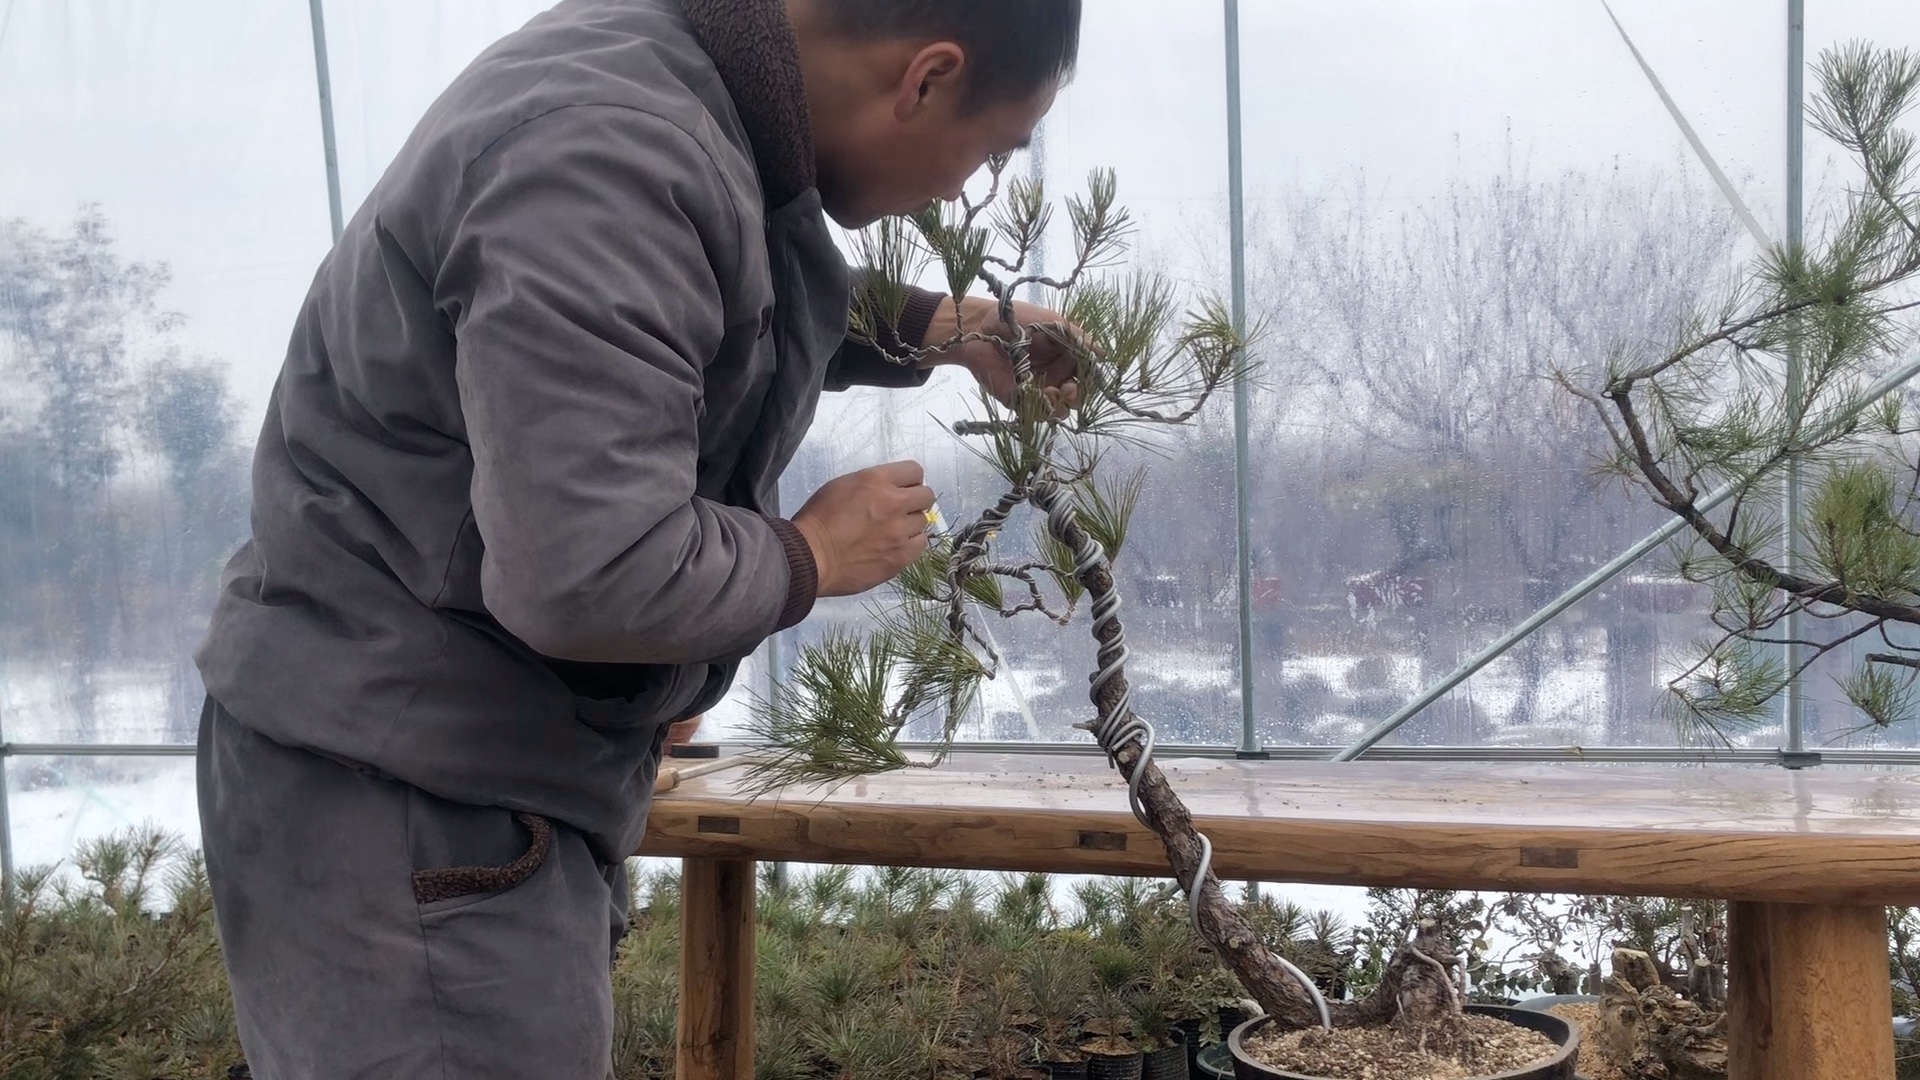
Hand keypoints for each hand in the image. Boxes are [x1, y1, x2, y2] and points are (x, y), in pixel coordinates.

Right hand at [791, 460, 935, 596]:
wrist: (810, 557)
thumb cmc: (817, 520)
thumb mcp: (841, 486)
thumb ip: (871, 485)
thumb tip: (889, 490)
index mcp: (876, 481)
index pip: (914, 471)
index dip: (909, 480)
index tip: (903, 488)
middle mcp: (893, 503)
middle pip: (926, 496)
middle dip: (915, 500)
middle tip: (900, 510)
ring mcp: (899, 532)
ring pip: (923, 521)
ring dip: (910, 524)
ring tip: (892, 531)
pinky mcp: (900, 557)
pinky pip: (920, 544)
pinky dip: (911, 543)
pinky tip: (896, 546)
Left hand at [924, 295, 1084, 412]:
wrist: (980, 328)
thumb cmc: (1018, 319)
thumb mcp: (1053, 323)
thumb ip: (1078, 338)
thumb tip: (1103, 353)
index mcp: (1066, 356)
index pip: (1088, 376)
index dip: (1091, 380)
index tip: (1087, 377)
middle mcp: (1055, 375)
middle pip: (1078, 397)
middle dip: (1078, 397)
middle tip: (1068, 390)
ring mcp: (1038, 390)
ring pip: (1060, 410)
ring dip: (1061, 405)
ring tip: (1052, 392)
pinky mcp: (1020, 401)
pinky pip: (1037, 414)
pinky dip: (1042, 409)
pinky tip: (1039, 396)